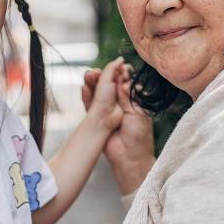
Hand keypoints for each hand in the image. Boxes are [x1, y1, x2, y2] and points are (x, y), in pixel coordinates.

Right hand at [83, 67, 154, 194]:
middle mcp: (120, 104)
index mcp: (133, 101)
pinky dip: (87, 96)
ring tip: (89, 75)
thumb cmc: (139, 137)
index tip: (118, 66)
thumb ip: (127, 96)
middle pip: (109, 86)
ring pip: (99, 94)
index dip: (120, 74)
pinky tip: (84, 88)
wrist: (129, 158)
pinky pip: (90, 105)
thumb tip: (121, 79)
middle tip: (99, 70)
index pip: (124, 83)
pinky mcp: (97, 120)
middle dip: (104, 77)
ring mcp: (108, 112)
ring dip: (94, 84)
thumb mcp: (136, 113)